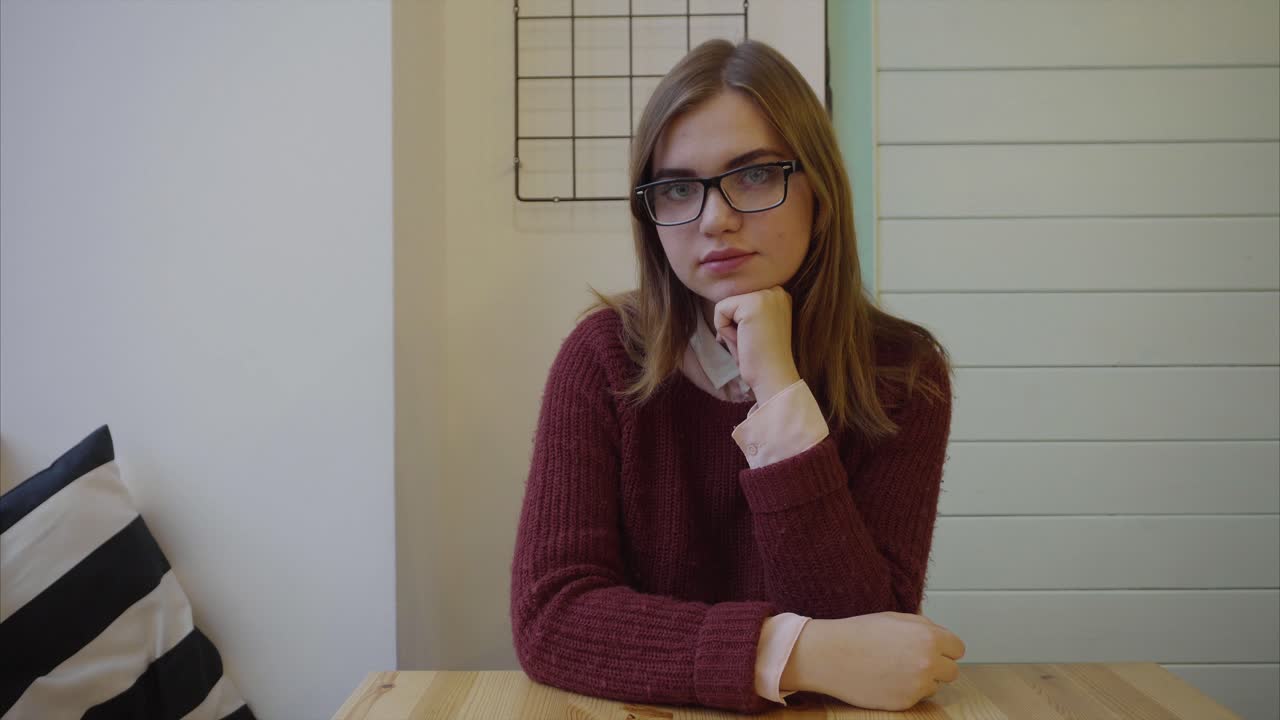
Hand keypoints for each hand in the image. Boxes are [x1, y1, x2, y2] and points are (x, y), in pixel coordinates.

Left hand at [711, 287, 800, 402]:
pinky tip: (744, 341)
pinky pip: (720, 311)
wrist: (774, 377)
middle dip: (733, 327)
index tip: (755, 340)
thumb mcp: (756, 328)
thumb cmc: (762, 358)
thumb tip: (721, 307)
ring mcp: (766, 295)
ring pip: (725, 306)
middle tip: (752, 343)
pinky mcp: (753, 303)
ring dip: (729, 330)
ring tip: (749, 343)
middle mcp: (776, 291)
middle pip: (732, 302)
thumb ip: (744, 312)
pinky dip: (725, 331)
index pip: (740, 302)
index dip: (738, 324)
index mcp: (779, 296)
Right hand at [780, 612, 966, 710]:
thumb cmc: (859, 633)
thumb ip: (923, 627)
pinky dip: (906, 691)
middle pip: (952, 671)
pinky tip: (886, 680)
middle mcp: (928, 662)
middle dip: (937, 666)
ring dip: (923, 680)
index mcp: (929, 636)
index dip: (944, 648)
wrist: (830, 655)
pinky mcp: (905, 702)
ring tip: (896, 669)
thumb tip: (941, 638)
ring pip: (935, 686)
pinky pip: (917, 698)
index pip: (958, 649)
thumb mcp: (895, 618)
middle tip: (914, 661)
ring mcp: (917, 684)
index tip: (932, 649)